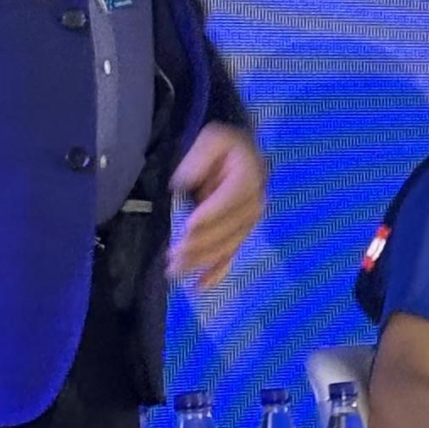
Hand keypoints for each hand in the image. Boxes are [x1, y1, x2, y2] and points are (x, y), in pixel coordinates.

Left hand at [166, 123, 266, 289]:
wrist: (239, 154)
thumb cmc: (222, 147)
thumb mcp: (210, 140)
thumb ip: (198, 159)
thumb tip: (183, 183)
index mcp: (248, 178)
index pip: (229, 200)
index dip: (210, 215)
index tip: (188, 228)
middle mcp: (254, 204)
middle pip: (227, 230)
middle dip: (200, 245)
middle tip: (174, 256)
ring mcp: (248, 223)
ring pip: (226, 247)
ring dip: (202, 262)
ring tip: (175, 272)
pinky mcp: (240, 235)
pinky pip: (230, 256)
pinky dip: (216, 273)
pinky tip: (199, 287)